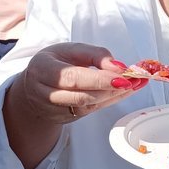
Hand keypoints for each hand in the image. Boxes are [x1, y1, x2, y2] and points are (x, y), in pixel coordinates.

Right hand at [18, 43, 147, 123]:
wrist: (32, 88)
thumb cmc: (53, 64)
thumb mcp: (69, 50)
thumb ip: (94, 54)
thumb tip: (118, 66)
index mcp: (42, 70)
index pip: (73, 77)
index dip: (99, 79)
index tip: (123, 75)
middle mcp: (45, 93)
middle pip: (82, 95)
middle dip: (111, 89)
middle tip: (134, 79)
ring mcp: (55, 110)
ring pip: (88, 106)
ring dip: (115, 96)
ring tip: (136, 83)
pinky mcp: (66, 119)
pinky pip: (92, 111)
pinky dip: (111, 101)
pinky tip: (126, 91)